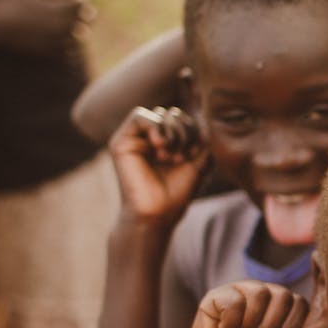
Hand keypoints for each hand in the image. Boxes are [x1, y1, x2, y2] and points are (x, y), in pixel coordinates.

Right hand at [109, 106, 207, 225]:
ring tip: (170, 157)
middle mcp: (152, 140)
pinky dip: (155, 127)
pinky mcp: (121, 142)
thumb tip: (205, 116)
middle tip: (182, 157)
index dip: (196, 133)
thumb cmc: (178, 193)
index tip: (195, 156)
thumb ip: (204, 140)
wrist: (158, 214)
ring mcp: (136, 140)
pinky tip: (160, 146)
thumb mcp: (200, 163)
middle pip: (175, 114)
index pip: (187, 121)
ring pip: (160, 114)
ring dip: (173, 133)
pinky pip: (139, 115)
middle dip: (186, 132)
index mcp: (170, 144)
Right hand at [179, 281, 321, 327]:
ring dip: (253, 322)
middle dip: (274, 324)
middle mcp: (260, 295)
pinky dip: (232, 322)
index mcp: (278, 307)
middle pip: (283, 294)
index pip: (300, 301)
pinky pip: (233, 299)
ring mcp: (238, 292)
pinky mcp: (216, 297)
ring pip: (260, 292)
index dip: (294, 323)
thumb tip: (316, 323)